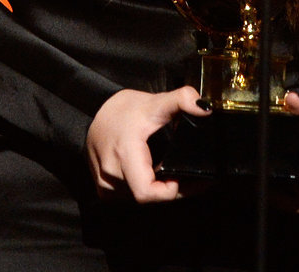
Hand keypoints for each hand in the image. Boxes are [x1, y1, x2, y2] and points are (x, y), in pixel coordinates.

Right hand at [86, 86, 210, 202]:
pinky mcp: (104, 188)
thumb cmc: (123, 109)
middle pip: (148, 196)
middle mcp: (111, 174)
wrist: (94, 110)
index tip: (188, 178)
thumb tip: (204, 108)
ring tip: (175, 175)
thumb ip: (182, 100)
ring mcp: (105, 184)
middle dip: (171, 189)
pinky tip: (156, 177)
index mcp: (124, 155)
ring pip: (139, 198)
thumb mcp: (154, 102)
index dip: (171, 191)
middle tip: (192, 177)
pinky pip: (129, 196)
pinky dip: (145, 189)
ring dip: (158, 190)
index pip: (148, 192)